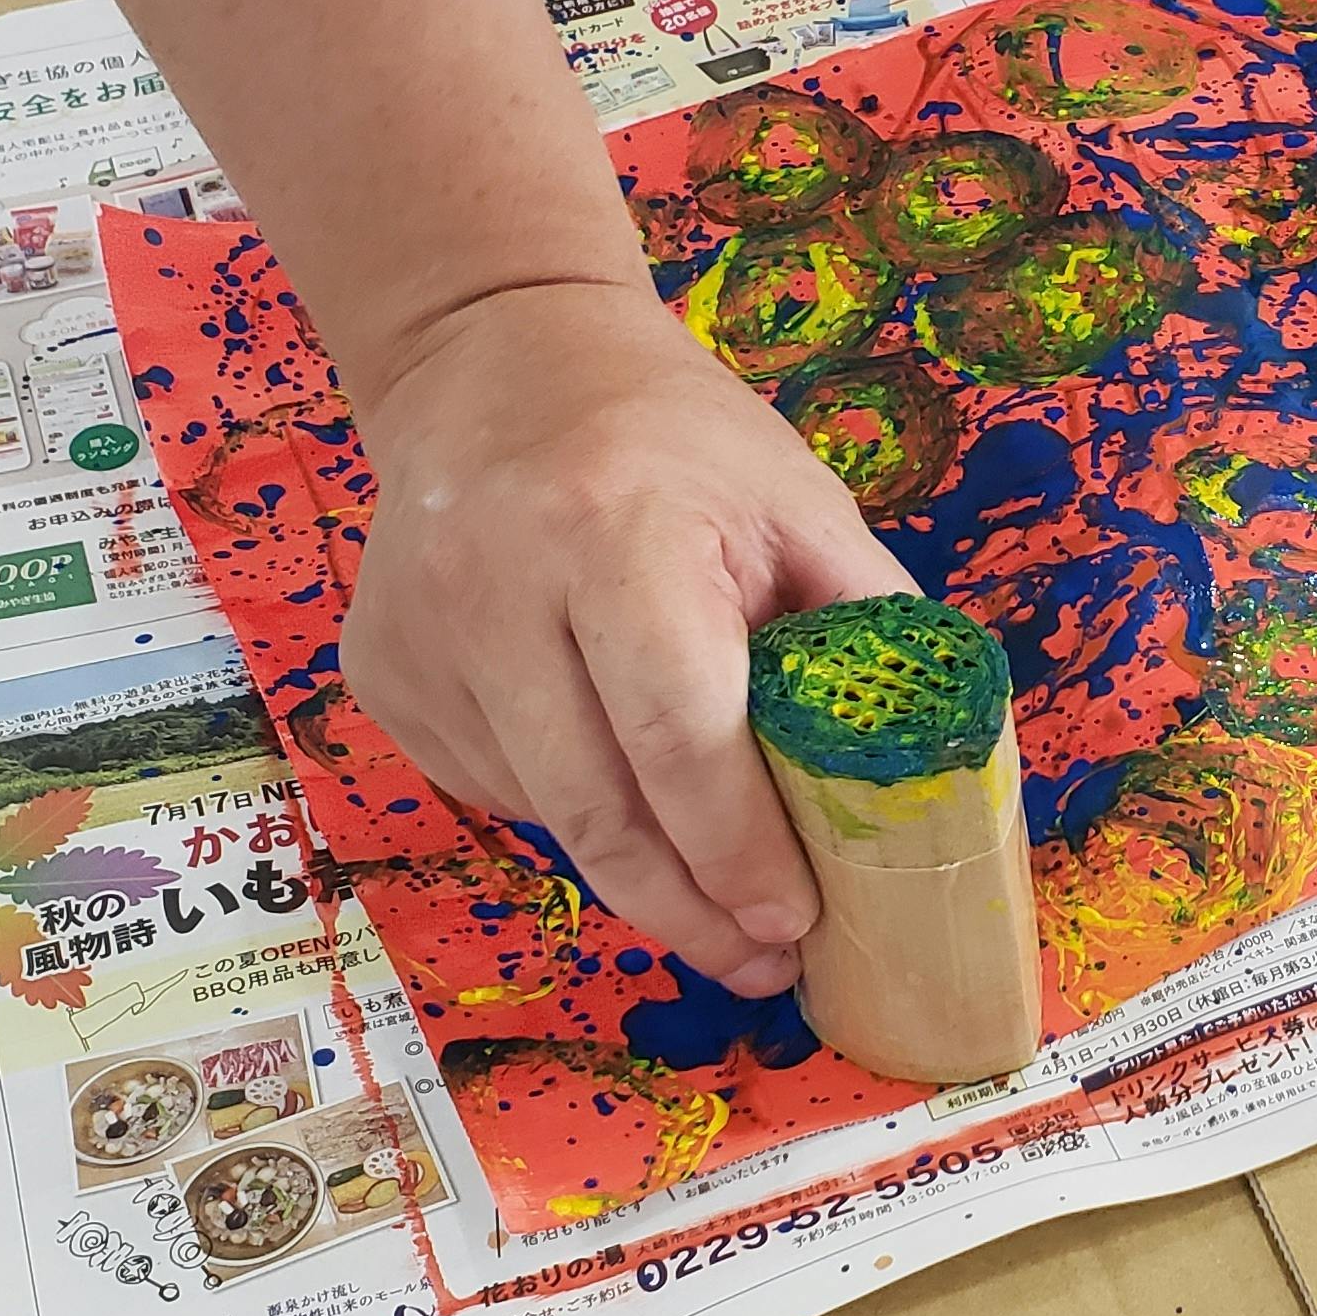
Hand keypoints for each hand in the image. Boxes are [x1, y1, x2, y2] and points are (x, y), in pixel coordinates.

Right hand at [343, 280, 916, 995]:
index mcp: (615, 531)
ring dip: (633, 869)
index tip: (794, 924)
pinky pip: (489, 788)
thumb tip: (935, 774)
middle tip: (758, 960)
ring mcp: (420, 637)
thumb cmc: (673, 436)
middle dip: (689, 907)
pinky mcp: (381, 673)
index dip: (740, 848)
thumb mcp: (797, 500)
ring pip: (542, 814)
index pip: (678, 732)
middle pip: (598, 808)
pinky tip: (608, 771)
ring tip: (708, 887)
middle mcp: (494, 587)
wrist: (492, 354)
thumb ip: (867, 629)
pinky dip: (565, 808)